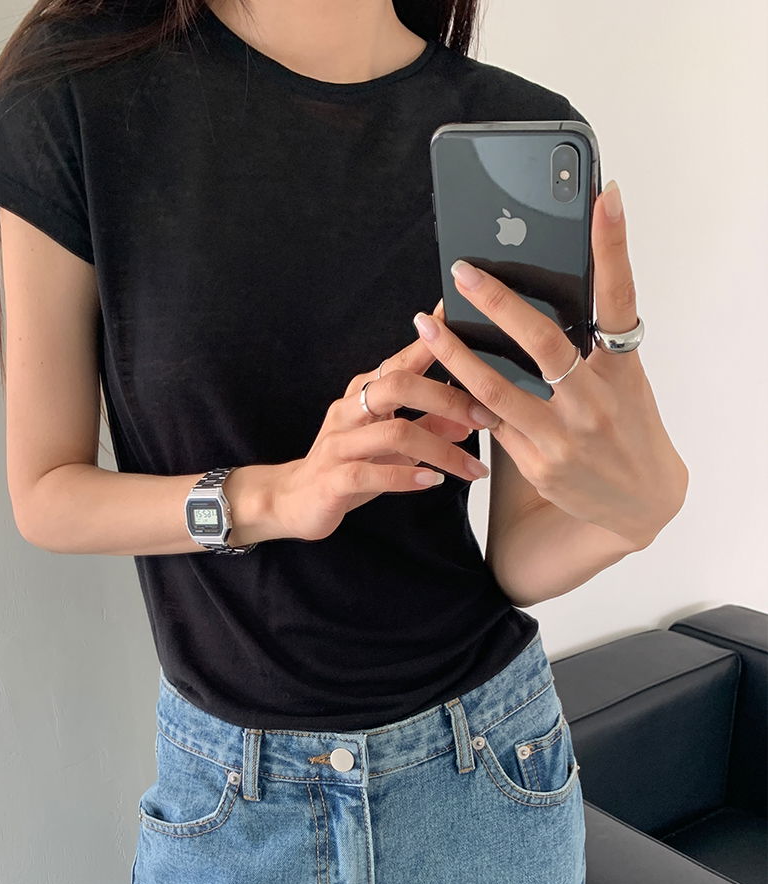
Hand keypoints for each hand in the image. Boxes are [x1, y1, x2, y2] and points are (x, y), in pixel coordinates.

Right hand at [274, 299, 498, 541]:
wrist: (297, 501)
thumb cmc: (350, 466)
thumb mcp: (394, 445)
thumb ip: (429, 427)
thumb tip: (471, 418)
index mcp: (365, 393)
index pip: (403, 359)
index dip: (434, 339)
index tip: (463, 317)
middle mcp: (350, 410)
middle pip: (399, 385)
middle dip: (447, 397)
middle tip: (486, 417)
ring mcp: (339, 443)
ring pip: (393, 432)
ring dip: (440, 450)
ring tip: (471, 468)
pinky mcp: (332, 479)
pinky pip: (370, 474)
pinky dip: (406, 476)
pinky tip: (431, 482)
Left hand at [411, 181, 687, 547]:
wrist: (641, 500)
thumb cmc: (629, 427)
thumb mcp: (624, 381)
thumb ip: (591, 345)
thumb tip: (544, 302)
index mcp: (623, 369)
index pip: (619, 298)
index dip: (613, 246)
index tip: (605, 199)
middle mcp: (596, 401)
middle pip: (542, 341)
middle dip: (497, 302)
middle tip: (463, 271)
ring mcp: (565, 437)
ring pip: (497, 388)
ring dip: (456, 354)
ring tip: (426, 326)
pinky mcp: (540, 465)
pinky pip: (493, 424)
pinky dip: (467, 399)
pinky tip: (442, 378)